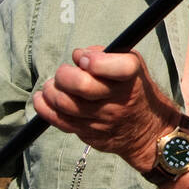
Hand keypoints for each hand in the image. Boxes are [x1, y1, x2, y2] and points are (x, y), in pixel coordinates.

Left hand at [32, 46, 181, 173]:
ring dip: (51, 91)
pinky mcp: (90, 134)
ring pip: (65, 104)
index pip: (117, 67)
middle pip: (82, 86)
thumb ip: (106, 54)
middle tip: (63, 73)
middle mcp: (119, 100)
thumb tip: (77, 55)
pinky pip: (60, 121)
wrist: (146, 129)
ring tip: (53, 85)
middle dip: (64, 74)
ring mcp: (103, 120)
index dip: (94, 60)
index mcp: (131, 78)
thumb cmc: (133, 89)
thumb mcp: (132, 64)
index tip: (83, 58)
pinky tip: (42, 98)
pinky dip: (45, 107)